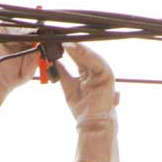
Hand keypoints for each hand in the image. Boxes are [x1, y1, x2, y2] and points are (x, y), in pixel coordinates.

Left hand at [59, 43, 118, 161]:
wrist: (90, 123)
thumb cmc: (82, 108)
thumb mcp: (67, 87)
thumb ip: (62, 73)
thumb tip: (53, 61)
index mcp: (87, 73)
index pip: (78, 57)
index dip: (69, 49)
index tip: (58, 41)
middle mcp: (95, 71)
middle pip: (84, 55)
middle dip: (74, 47)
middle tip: (61, 38)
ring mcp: (102, 73)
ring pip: (91, 57)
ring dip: (80, 50)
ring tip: (69, 44)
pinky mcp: (108, 77)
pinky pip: (99, 64)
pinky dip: (89, 56)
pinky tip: (79, 51)